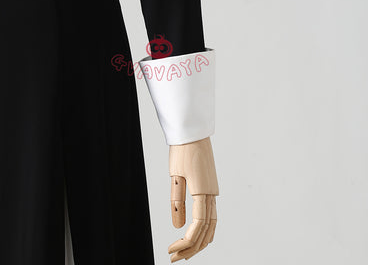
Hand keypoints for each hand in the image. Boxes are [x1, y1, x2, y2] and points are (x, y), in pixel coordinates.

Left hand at [167, 137, 218, 261]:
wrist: (194, 132)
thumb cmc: (183, 150)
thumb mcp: (175, 175)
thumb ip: (177, 201)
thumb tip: (177, 225)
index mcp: (203, 192)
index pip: (197, 227)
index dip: (185, 242)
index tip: (171, 250)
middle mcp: (212, 194)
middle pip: (207, 230)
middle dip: (192, 248)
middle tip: (176, 258)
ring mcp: (213, 190)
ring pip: (212, 224)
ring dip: (201, 241)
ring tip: (186, 252)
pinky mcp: (211, 187)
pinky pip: (212, 214)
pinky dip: (207, 229)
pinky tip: (198, 233)